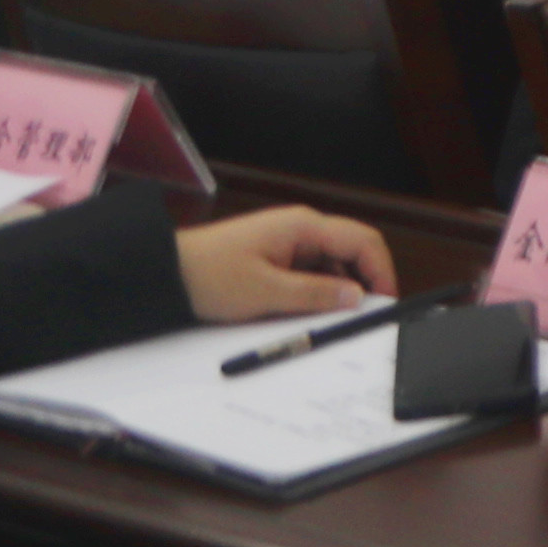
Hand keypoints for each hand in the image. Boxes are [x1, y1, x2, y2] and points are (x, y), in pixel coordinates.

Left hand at [176, 204, 393, 324]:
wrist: (163, 272)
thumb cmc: (209, 274)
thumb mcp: (265, 292)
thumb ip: (315, 294)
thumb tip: (356, 297)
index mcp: (304, 227)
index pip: (363, 241)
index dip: (381, 271)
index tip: (384, 302)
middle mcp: (302, 229)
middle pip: (351, 251)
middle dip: (362, 282)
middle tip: (361, 316)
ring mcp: (289, 242)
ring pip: (331, 264)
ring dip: (337, 290)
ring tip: (330, 320)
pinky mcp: (276, 257)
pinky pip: (310, 272)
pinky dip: (316, 291)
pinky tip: (308, 312)